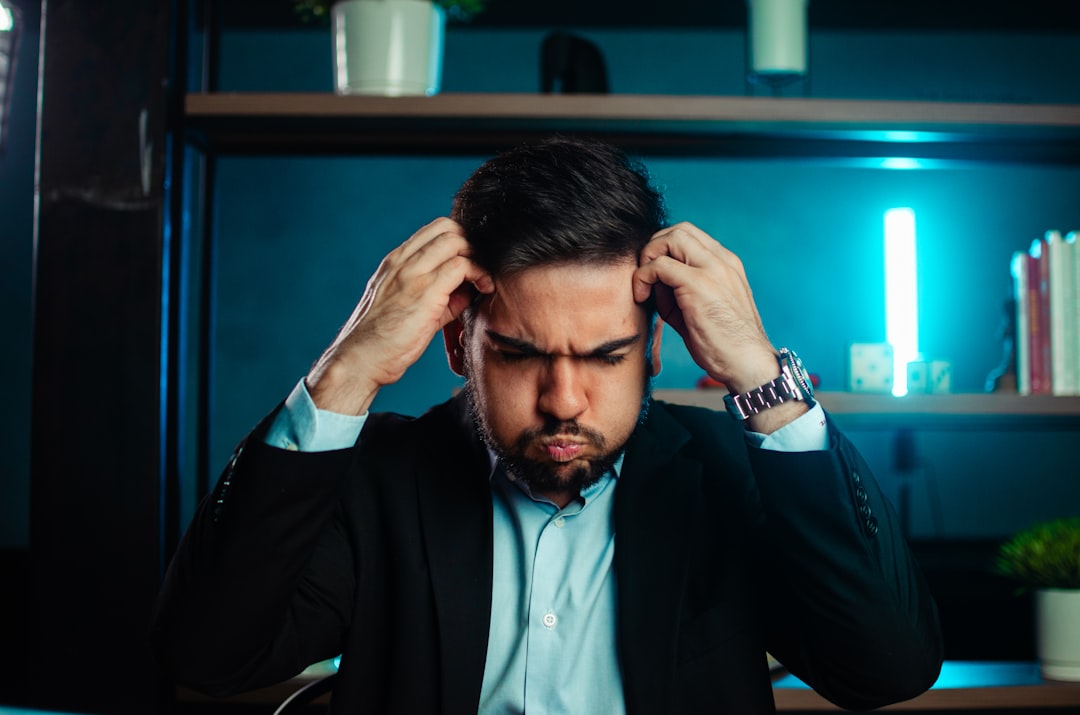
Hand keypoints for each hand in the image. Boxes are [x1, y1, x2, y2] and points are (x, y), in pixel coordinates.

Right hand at [306, 218, 493, 414]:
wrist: (360, 359)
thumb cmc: (382, 341)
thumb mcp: (407, 308)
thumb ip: (438, 295)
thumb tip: (467, 290)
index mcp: (395, 262)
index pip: (433, 230)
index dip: (458, 241)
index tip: (469, 263)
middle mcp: (402, 261)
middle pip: (447, 227)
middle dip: (470, 245)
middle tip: (479, 270)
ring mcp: (412, 274)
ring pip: (455, 241)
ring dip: (477, 258)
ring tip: (483, 281)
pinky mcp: (425, 291)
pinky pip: (461, 266)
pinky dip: (479, 274)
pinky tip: (483, 289)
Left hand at [632, 222, 777, 393]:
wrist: (748, 364)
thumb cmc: (725, 344)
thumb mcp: (701, 308)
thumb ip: (680, 289)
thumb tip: (652, 280)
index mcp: (726, 264)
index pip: (690, 236)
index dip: (665, 249)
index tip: (654, 274)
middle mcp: (722, 261)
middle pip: (680, 229)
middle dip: (654, 247)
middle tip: (645, 275)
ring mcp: (713, 270)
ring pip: (671, 238)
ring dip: (649, 257)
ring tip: (644, 285)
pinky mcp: (699, 285)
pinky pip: (661, 266)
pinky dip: (644, 276)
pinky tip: (643, 296)